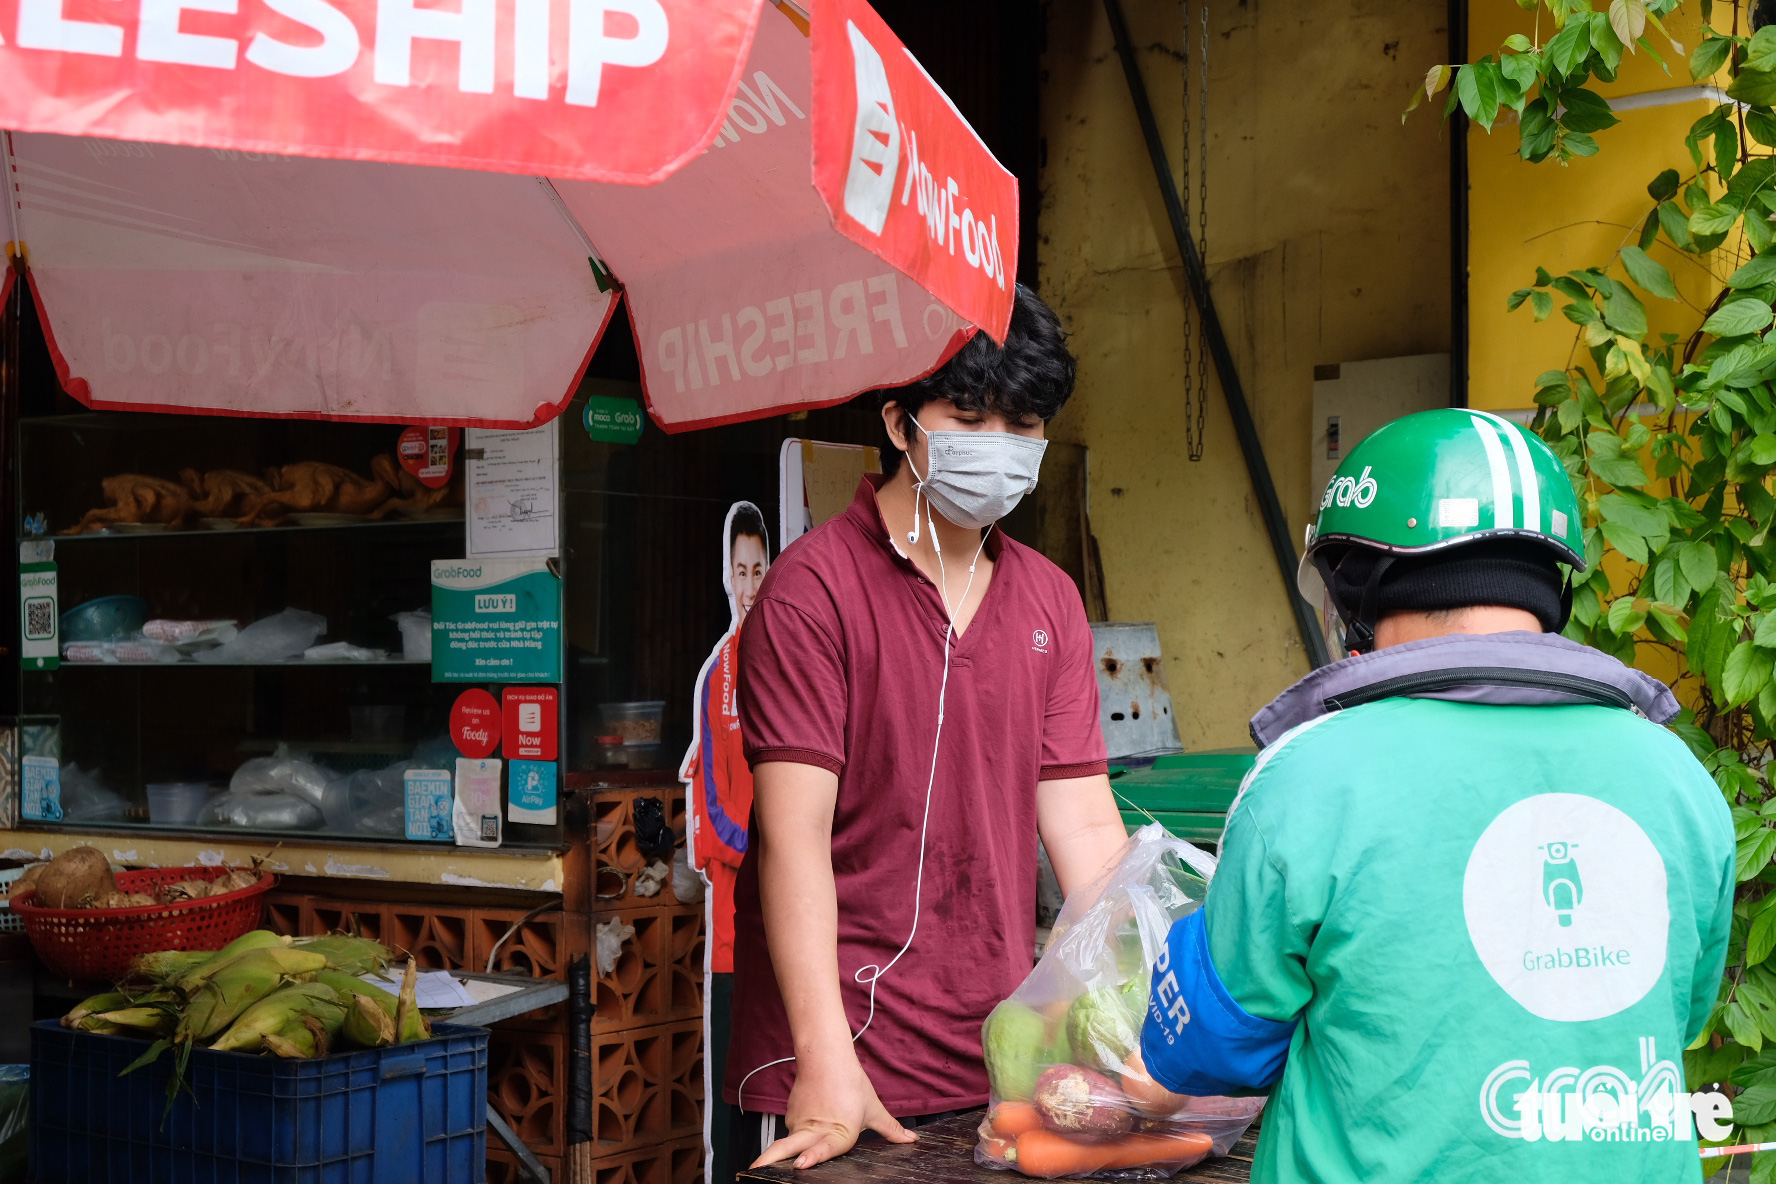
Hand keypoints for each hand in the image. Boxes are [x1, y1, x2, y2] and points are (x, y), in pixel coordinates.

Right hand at [750, 1055, 916, 1169]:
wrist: (827, 1057)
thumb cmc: (851, 1084)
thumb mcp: (873, 1109)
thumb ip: (891, 1129)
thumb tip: (911, 1139)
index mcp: (838, 1133)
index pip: (822, 1149)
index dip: (811, 1158)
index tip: (801, 1165)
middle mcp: (815, 1131)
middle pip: (785, 1149)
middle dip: (769, 1161)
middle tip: (755, 1171)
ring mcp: (799, 1123)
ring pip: (792, 1142)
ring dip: (782, 1153)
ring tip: (769, 1164)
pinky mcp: (791, 1116)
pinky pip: (794, 1130)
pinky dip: (798, 1132)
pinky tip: (808, 1121)